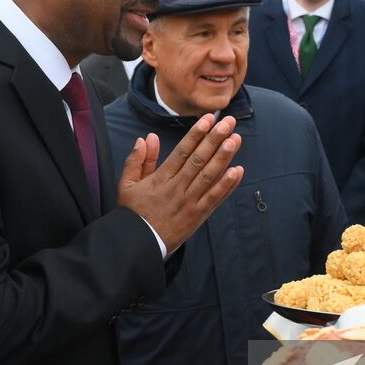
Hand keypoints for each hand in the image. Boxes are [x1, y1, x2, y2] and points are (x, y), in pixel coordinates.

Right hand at [117, 113, 244, 252]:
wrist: (139, 244)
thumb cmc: (133, 213)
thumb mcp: (127, 185)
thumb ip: (137, 161)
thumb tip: (146, 138)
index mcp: (161, 178)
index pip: (182, 152)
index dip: (196, 134)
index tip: (208, 120)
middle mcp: (178, 188)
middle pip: (199, 160)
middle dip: (215, 140)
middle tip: (229, 123)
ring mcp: (190, 203)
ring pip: (210, 176)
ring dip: (224, 158)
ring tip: (235, 140)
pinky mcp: (198, 216)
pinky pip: (215, 198)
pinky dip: (227, 186)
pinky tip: (238, 172)